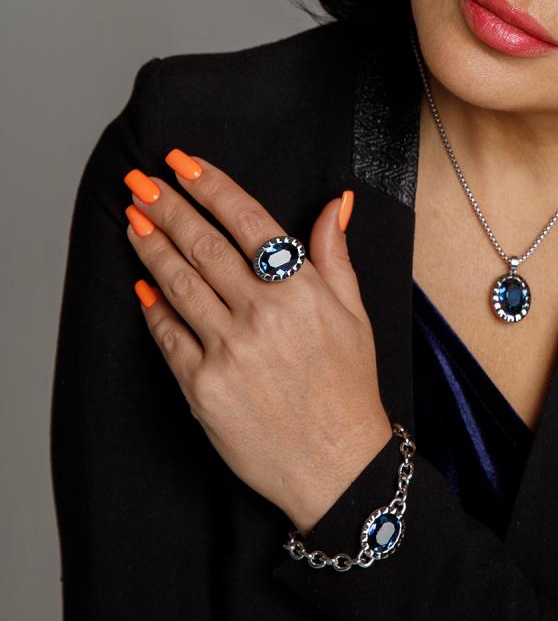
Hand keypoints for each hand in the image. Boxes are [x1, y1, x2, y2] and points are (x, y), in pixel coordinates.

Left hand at [123, 150, 392, 531]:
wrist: (335, 462)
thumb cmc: (348, 385)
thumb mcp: (355, 312)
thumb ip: (335, 254)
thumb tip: (335, 202)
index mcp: (301, 290)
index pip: (248, 221)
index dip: (212, 187)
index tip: (184, 163)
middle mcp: (261, 314)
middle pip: (203, 245)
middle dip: (167, 207)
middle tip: (141, 182)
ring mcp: (228, 350)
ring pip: (178, 284)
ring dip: (151, 247)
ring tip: (134, 220)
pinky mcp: (202, 387)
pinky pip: (169, 335)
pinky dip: (153, 306)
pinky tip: (143, 285)